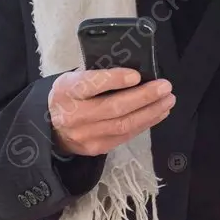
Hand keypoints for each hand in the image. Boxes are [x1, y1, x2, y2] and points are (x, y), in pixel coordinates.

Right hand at [48, 68, 175, 156]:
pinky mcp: (97, 148)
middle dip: (144, 97)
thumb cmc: (71, 95)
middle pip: (113, 107)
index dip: (114, 80)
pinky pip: (126, 136)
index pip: (90, 84)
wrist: (51, 127)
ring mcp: (85, 135)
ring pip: (123, 125)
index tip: (136, 75)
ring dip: (150, 112)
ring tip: (168, 100)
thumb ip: (98, 74)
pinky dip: (145, 123)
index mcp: (67, 91)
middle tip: (165, 87)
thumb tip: (136, 72)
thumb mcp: (74, 78)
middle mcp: (74, 115)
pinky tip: (158, 113)